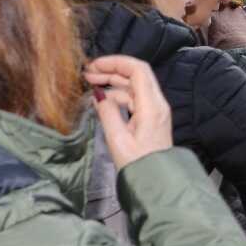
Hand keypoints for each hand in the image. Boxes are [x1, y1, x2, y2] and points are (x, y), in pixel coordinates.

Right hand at [85, 55, 172, 169]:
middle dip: (112, 70)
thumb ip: (107, 112)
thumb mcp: (118, 139)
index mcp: (152, 106)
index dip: (116, 62)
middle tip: (88, 73)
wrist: (157, 183)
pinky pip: (135, 99)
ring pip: (135, 87)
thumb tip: (98, 95)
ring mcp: (156, 111)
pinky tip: (102, 101)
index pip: (138, 70)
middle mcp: (157, 104)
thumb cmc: (138, 165)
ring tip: (91, 85)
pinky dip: (119, 96)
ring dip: (113, 83)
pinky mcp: (152, 119)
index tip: (95, 66)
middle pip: (136, 75)